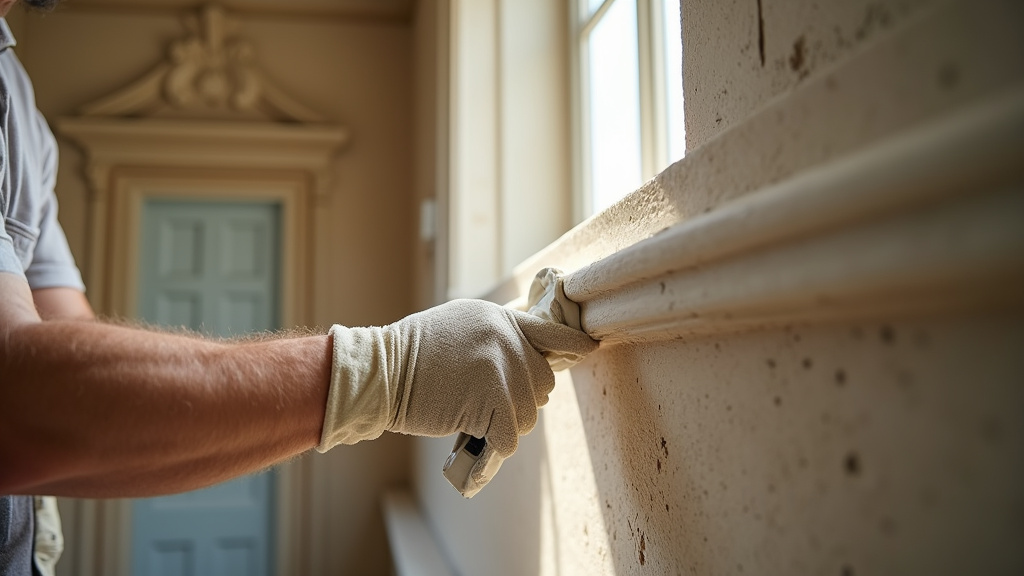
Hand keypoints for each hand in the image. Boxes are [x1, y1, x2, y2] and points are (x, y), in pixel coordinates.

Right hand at [318, 299, 597, 455]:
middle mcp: (505, 339)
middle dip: (521, 398)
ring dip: (504, 422)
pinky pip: (510, 435)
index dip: (572, 343)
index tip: (590, 348)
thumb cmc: (411, 355)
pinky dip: (493, 444)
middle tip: (488, 403)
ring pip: (528, 413)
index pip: (550, 330)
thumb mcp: (459, 325)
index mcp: (499, 318)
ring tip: (472, 416)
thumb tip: (527, 354)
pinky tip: (474, 436)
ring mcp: (500, 368)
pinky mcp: (492, 400)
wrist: (380, 373)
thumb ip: (495, 334)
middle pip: (541, 382)